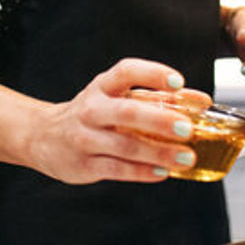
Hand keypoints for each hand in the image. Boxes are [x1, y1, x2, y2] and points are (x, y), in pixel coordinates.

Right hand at [27, 58, 207, 184]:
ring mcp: (85, 137)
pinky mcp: (84, 164)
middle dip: (160, 120)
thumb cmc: (93, 114)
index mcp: (102, 86)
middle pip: (127, 111)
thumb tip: (201, 101)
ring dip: (159, 152)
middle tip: (187, 128)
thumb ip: (157, 98)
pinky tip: (163, 172)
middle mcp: (91, 109)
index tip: (177, 82)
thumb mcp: (117, 97)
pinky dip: (143, 172)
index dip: (153, 74)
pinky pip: (117, 169)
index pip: (126, 72)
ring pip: (125, 145)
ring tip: (186, 157)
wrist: (43, 136)